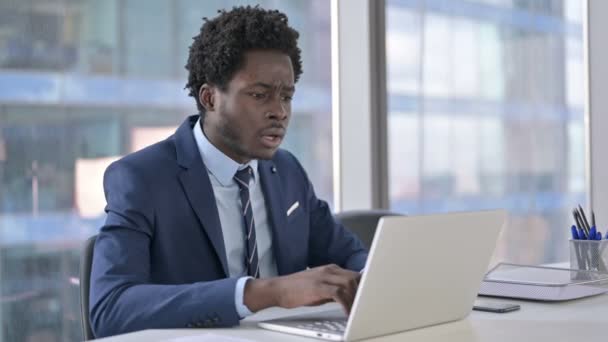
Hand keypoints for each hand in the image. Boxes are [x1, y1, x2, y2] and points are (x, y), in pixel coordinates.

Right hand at [244, 264, 360, 314]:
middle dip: (362, 293)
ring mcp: (324, 277)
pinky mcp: (318, 286)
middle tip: (365, 307)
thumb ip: (334, 290)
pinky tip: (347, 313)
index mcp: (331, 269)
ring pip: (349, 283)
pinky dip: (346, 304)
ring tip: (357, 311)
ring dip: (356, 299)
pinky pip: (339, 293)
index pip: (354, 274)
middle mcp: (330, 270)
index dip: (364, 286)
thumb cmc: (297, 290)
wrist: (278, 289)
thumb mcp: (319, 288)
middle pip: (355, 277)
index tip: (369, 298)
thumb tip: (349, 298)